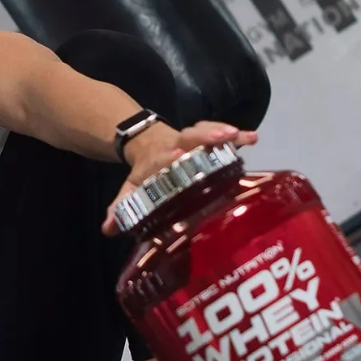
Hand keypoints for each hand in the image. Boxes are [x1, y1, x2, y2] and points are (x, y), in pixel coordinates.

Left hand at [101, 120, 257, 235]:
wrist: (147, 141)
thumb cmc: (147, 171)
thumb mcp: (132, 188)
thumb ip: (122, 207)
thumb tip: (108, 229)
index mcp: (159, 160)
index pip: (163, 158)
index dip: (170, 158)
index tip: (176, 156)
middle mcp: (177, 146)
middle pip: (189, 137)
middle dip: (203, 138)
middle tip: (218, 139)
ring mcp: (194, 140)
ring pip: (206, 131)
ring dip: (221, 133)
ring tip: (238, 136)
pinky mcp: (208, 137)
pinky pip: (222, 134)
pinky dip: (237, 134)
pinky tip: (252, 138)